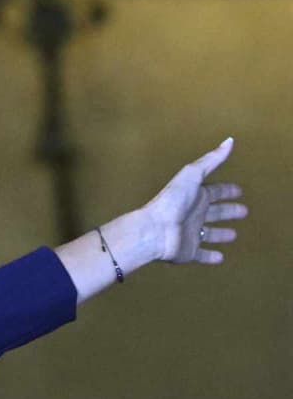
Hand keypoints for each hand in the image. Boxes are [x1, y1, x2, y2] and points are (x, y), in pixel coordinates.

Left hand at [141, 137, 246, 263]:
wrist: (154, 230)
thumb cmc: (172, 201)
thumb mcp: (191, 175)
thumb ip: (210, 160)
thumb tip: (229, 140)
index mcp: (195, 196)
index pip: (215, 192)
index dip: (226, 190)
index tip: (239, 190)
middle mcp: (194, 214)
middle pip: (216, 212)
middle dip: (229, 211)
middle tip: (244, 211)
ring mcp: (191, 233)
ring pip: (209, 233)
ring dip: (221, 234)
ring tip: (234, 235)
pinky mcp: (188, 251)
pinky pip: (201, 255)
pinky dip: (210, 257)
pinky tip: (220, 258)